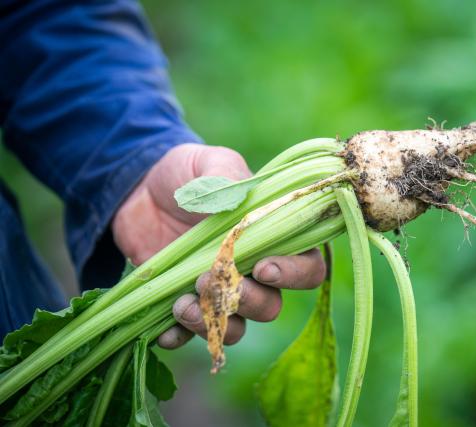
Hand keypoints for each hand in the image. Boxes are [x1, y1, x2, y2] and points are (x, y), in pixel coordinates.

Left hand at [112, 144, 325, 348]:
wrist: (140, 188)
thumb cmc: (187, 173)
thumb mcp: (208, 164)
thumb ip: (226, 176)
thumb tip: (237, 204)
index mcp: (272, 238)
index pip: (306, 267)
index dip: (293, 275)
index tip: (262, 268)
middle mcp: (252, 272)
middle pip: (270, 306)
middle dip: (246, 301)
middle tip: (208, 279)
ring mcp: (219, 293)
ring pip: (235, 328)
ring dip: (213, 325)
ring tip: (182, 305)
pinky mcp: (185, 304)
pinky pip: (189, 336)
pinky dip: (179, 338)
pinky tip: (163, 331)